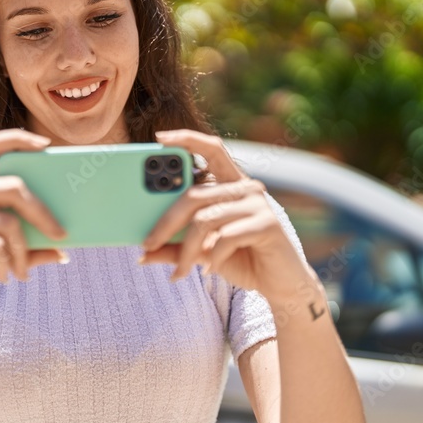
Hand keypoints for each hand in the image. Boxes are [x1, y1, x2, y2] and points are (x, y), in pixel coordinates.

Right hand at [0, 129, 67, 312]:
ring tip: (21, 271)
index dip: (17, 138)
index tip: (45, 145)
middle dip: (42, 211)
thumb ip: (19, 245)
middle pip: (13, 186)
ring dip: (22, 251)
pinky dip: (5, 264)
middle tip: (61, 234)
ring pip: (8, 222)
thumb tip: (61, 252)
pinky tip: (3, 276)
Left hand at [139, 130, 308, 300]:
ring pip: (205, 220)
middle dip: (166, 222)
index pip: (211, 149)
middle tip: (147, 245)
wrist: (280, 284)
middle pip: (194, 195)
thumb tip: (143, 254)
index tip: (159, 138)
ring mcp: (258, 203)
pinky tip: (209, 270)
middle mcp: (245, 187)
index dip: (187, 139)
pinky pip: (225, 237)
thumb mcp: (202, 252)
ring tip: (179, 271)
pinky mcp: (267, 224)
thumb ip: (176, 248)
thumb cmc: (240, 260)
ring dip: (187, 251)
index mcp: (229, 183)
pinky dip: (212, 257)